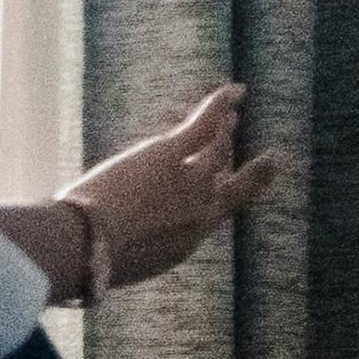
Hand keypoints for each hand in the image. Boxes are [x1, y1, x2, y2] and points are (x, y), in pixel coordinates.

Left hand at [66, 83, 278, 291]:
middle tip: (270, 161)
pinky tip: (234, 91)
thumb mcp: (126, 267)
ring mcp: (189, 180)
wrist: (88, 246)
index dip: (226, 203)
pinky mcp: (171, 153)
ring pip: (218, 150)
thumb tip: (120, 253)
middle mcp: (198, 212)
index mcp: (185, 244)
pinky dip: (221, 104)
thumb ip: (135, 253)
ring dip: (226, 131)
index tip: (235, 194)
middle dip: (255, 175)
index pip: (214, 218)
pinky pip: (205, 123)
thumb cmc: (94, 262)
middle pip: (234, 188)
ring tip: (232, 115)